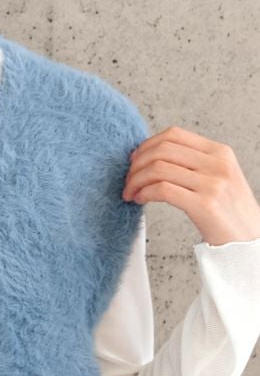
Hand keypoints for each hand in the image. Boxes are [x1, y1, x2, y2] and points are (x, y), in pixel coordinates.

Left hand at [122, 125, 259, 245]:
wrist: (248, 241)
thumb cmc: (229, 213)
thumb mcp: (219, 178)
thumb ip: (194, 165)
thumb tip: (156, 157)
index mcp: (219, 152)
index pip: (174, 135)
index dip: (147, 145)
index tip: (134, 160)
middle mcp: (217, 163)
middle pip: (162, 150)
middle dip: (137, 165)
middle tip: (127, 180)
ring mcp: (212, 183)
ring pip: (158, 169)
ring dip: (135, 181)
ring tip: (130, 193)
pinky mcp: (204, 204)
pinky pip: (162, 190)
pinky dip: (143, 194)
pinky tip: (139, 201)